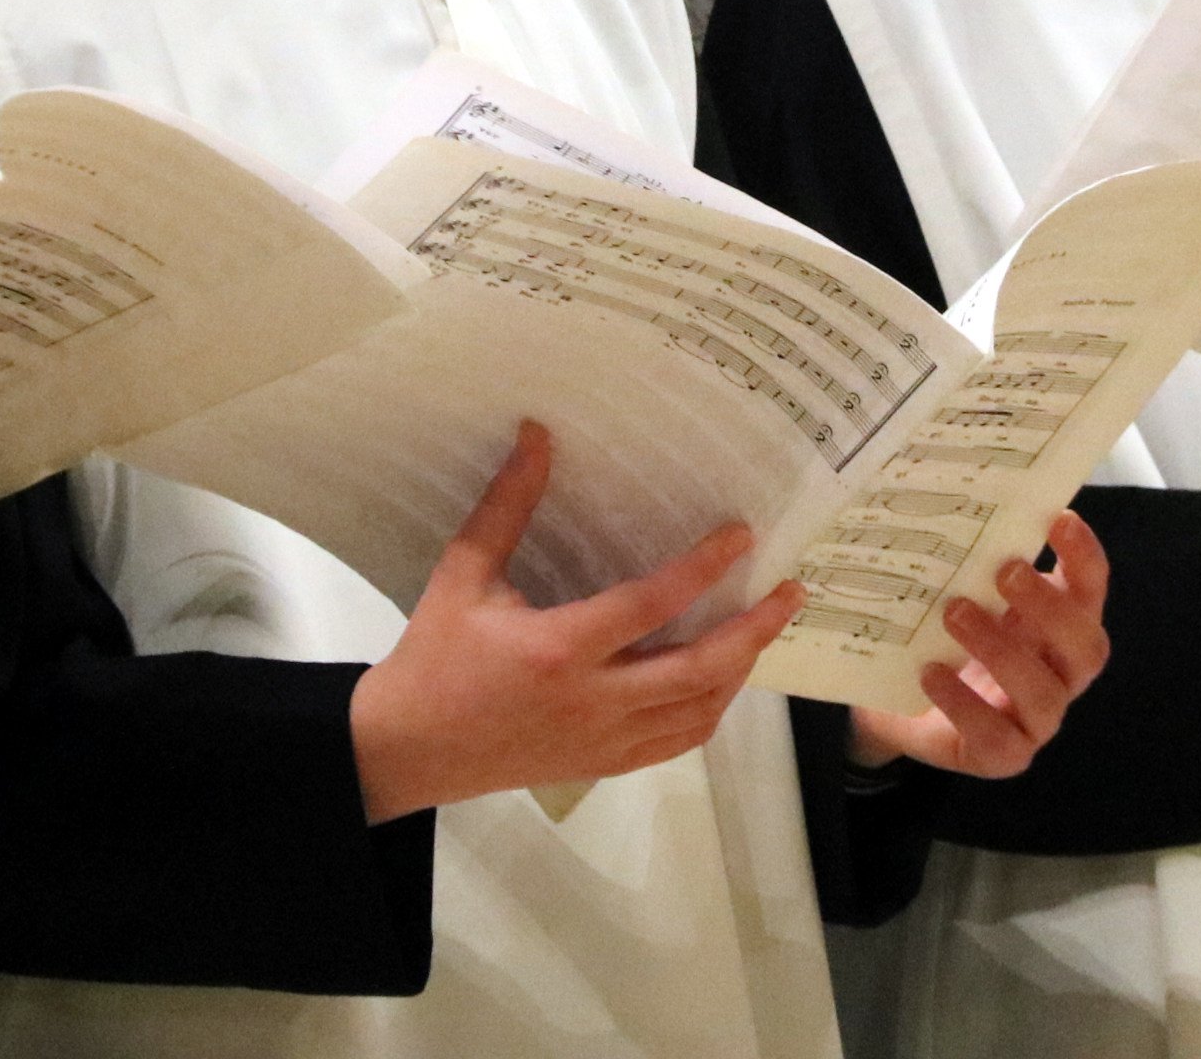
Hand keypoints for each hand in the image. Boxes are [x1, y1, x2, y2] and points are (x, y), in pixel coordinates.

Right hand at [351, 420, 800, 819]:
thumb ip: (506, 506)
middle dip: (753, 630)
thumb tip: (539, 435)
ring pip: (698, 712)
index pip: (649, 606)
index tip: (743, 534)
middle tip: (791, 591)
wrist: (409, 750)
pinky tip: (723, 679)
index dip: (702, 569)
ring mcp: (603, 741)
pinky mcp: (604, 765)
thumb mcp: (464, 575)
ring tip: (765, 625)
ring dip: (740, 669)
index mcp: (558, 650)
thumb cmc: (435, 657)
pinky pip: (676, 743)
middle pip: (698, 670)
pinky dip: (710, 710)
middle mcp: (592, 701)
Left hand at [847, 509, 1109, 778]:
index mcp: (1059, 622)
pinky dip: (965, 703)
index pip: (1090, 588)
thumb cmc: (942, 633)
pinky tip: (931, 672)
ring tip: (955, 612)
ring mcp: (1036, 719)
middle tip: (1006, 569)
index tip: (1060, 518)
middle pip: (1086, 646)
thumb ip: (972, 557)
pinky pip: (998, 738)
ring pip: (1045, 694)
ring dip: (1003, 651)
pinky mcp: (1003, 755)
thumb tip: (956, 497)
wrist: (898, 698)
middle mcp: (1059, 670)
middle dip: (1051, 608)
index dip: (1084, 556)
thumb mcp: (959, 590)